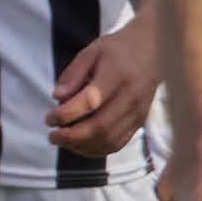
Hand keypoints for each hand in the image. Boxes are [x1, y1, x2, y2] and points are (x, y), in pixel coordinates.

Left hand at [47, 19, 157, 156]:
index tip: (49, 119)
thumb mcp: (91, 52)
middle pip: (100, 126)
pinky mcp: (140, 122)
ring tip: (63, 142)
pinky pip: (118, 143)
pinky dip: (96, 149)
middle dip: (71, 137)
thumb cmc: (117, 50)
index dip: (66, 114)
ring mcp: (138, 112)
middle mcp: (130, 96)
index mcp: (117, 75)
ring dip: (82, 146)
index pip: (90, 101)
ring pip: (109, 139)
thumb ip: (73, 73)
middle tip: (52, 136)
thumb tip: (57, 97)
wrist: (153, 52)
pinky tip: (80, 145)